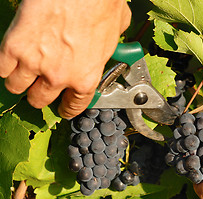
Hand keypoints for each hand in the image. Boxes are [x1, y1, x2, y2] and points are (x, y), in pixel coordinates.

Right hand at [0, 0, 130, 118]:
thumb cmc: (100, 4)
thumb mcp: (116, 32)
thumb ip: (109, 47)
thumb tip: (111, 42)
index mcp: (86, 78)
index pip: (73, 107)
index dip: (66, 109)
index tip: (62, 107)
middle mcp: (60, 77)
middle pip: (39, 100)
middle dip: (40, 94)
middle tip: (41, 85)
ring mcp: (34, 64)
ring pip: (16, 88)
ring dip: (20, 81)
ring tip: (25, 71)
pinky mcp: (14, 47)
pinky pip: (2, 69)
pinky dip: (6, 65)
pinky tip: (14, 58)